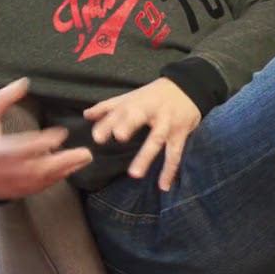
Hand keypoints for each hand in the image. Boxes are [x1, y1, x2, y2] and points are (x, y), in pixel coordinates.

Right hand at [0, 78, 92, 200]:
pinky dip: (58, 177)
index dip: (42, 143)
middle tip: (85, 153)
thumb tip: (24, 82)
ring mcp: (13, 184)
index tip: (61, 133)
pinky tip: (72, 167)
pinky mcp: (20, 191)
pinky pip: (42, 186)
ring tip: (84, 158)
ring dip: (65, 170)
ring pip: (43, 180)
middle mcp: (5, 171)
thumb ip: (2, 99)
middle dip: (63, 162)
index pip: (21, 149)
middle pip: (37, 169)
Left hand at [84, 78, 201, 190]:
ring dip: (146, 156)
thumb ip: (107, 107)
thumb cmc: (153, 95)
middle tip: (119, 137)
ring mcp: (166, 123)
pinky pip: (175, 153)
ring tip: (135, 174)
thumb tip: (85, 115)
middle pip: (139, 117)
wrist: (188, 87)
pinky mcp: (180, 133)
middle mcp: (150, 111)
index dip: (108, 123)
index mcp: (135, 103)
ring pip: (156, 139)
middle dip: (129, 125)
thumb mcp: (130, 97)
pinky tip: (163, 186)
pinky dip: (170, 170)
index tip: (97, 137)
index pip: (118, 112)